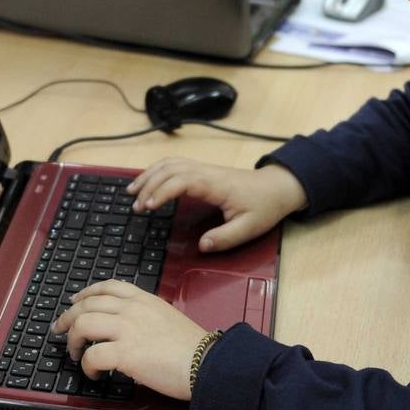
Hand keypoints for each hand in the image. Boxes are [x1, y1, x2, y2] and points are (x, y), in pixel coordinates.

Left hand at [51, 280, 208, 400]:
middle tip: (60, 330)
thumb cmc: (191, 347)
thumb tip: (126, 327)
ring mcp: (127, 329)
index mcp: (143, 299)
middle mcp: (132, 309)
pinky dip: (86, 365)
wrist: (206, 363)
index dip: (85, 293)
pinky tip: (93, 373)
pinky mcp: (125, 353)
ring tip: (75, 354)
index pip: (107, 287)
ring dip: (72, 340)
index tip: (74, 301)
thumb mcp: (167, 316)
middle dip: (68, 317)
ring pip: (83, 324)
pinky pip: (92, 355)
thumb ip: (145, 315)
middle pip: (87, 304)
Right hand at [128, 158, 306, 252]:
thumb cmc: (263, 206)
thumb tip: (202, 245)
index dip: (162, 192)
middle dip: (149, 186)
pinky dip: (157, 171)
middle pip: (170, 170)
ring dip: (149, 175)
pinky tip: (148, 181)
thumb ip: (225, 238)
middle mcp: (206, 172)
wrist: (277, 187)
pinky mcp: (203, 171)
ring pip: (170, 164)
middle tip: (136, 208)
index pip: (181, 181)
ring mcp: (204, 169)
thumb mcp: (249, 228)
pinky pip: (175, 164)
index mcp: (215, 184)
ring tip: (132, 193)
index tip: (149, 206)